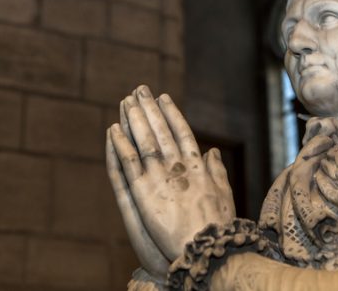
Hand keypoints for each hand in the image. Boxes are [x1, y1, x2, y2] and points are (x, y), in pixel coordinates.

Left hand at [108, 85, 235, 260]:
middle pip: (160, 131)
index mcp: (197, 166)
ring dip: (134, 119)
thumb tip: (213, 151)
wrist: (205, 247)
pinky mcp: (143, 192)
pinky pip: (129, 162)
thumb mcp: (224, 194)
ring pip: (144, 141)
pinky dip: (120, 144)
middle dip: (150, 109)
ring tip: (126, 101)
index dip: (171, 114)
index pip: (182, 132)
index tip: (164, 98)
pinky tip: (113, 129)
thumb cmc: (219, 226)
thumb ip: (217, 171)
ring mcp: (159, 178)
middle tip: (139, 89)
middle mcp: (178, 166)